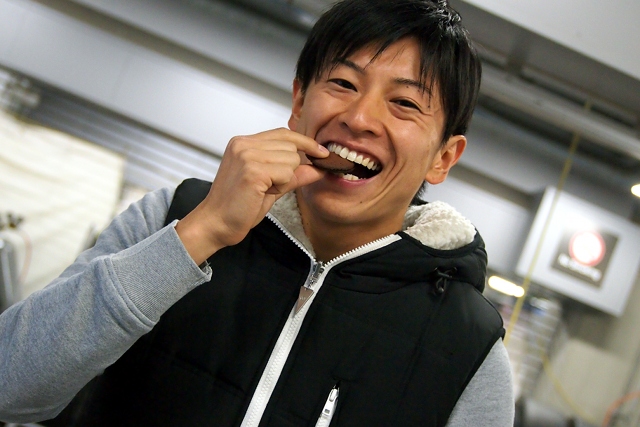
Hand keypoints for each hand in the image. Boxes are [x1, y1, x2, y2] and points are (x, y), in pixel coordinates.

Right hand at [175, 128, 327, 263]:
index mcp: (243, 143)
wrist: (216, 224)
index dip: (305, 142)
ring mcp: (247, 155)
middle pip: (291, 146)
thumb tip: (318, 168)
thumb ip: (293, 174)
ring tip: (264, 189)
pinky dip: (281, 185)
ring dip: (285, 178)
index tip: (321, 152)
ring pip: (291, 159)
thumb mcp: (271, 186)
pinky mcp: (252, 170)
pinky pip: (286, 173)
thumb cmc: (239, 207)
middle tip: (270, 186)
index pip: (283, 133)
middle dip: (290, 168)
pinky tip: (263, 192)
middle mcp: (243, 144)